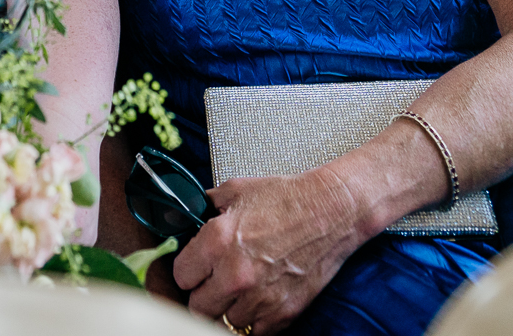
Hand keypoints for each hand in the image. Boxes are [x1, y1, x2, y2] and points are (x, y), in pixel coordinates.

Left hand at [172, 167, 366, 332]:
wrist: (331, 211)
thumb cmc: (287, 198)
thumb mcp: (236, 190)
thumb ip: (205, 206)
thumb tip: (186, 215)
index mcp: (217, 241)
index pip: (181, 276)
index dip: (188, 271)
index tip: (196, 269)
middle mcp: (235, 274)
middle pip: (198, 306)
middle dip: (204, 293)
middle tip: (215, 282)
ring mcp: (260, 298)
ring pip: (225, 321)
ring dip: (230, 308)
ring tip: (241, 289)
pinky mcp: (283, 313)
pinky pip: (255, 331)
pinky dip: (254, 320)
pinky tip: (258, 300)